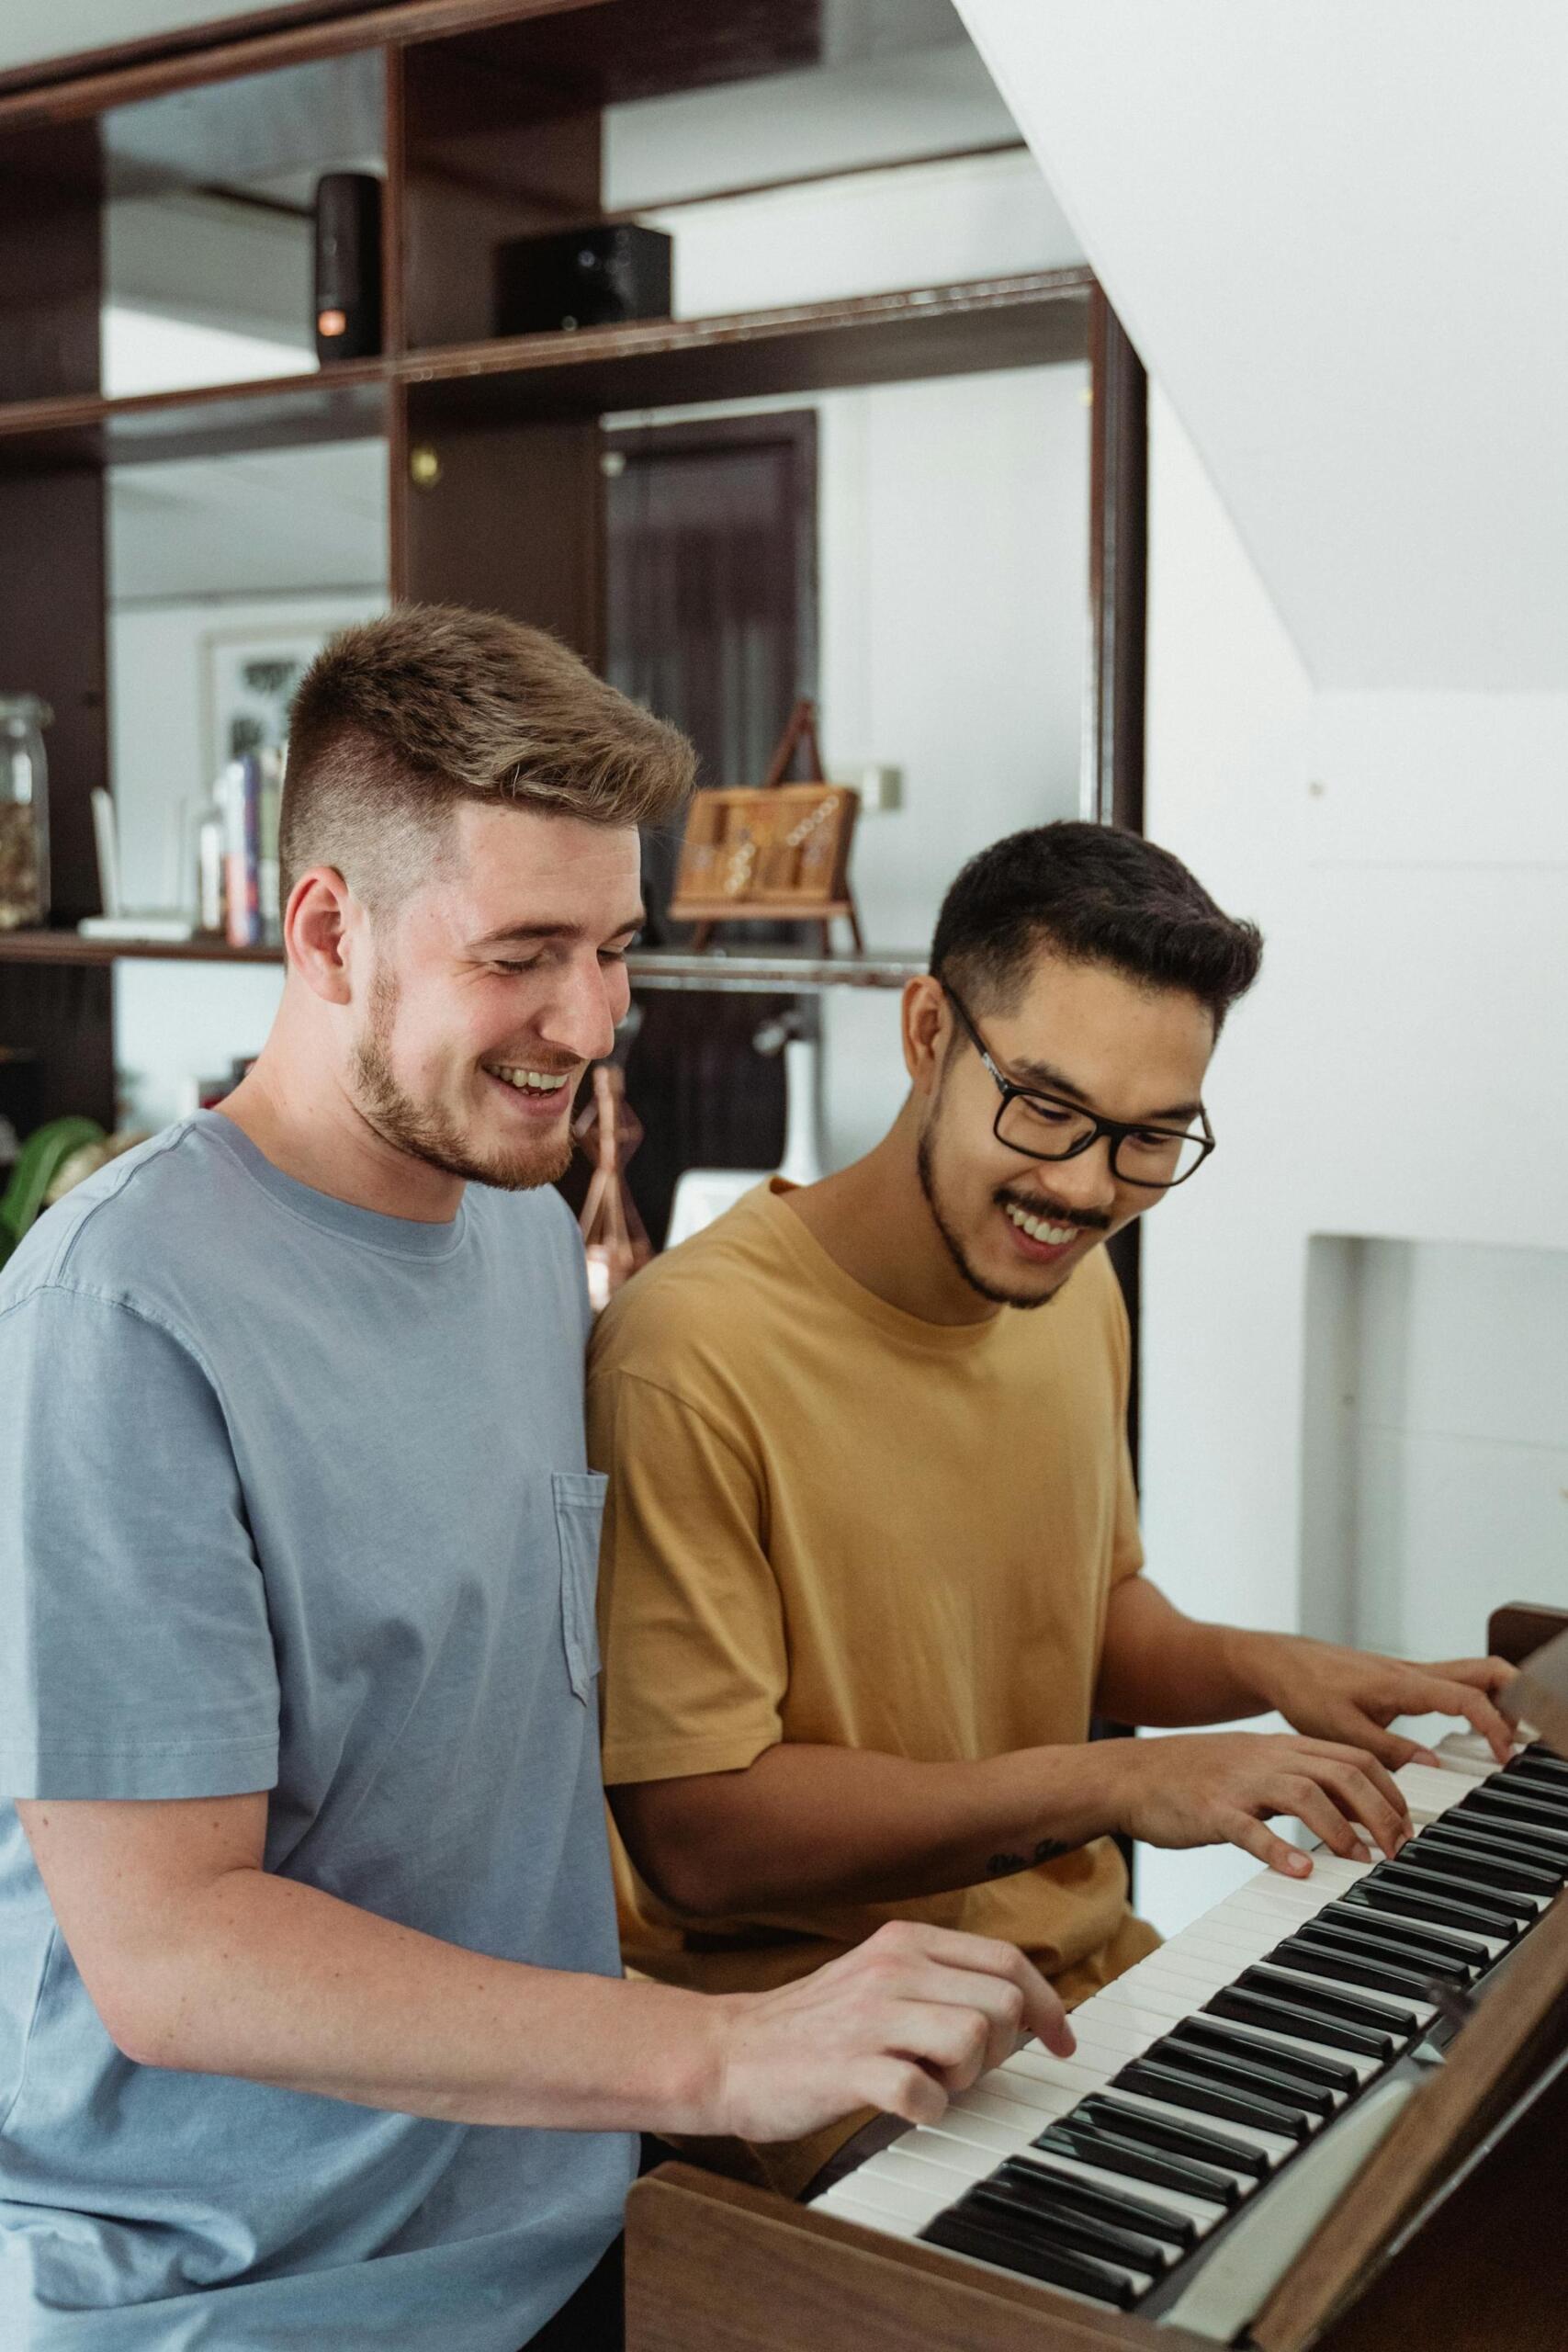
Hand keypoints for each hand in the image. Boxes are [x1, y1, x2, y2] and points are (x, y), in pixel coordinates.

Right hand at [709, 1920, 1074, 2142]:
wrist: (728, 2052)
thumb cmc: (810, 2026)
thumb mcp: (878, 1977)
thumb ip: (939, 1979)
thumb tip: (1016, 2004)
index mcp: (904, 1942)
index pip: (1007, 1960)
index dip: (1047, 2003)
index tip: (1061, 2040)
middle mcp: (893, 1969)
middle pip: (1002, 2003)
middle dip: (1002, 2049)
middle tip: (968, 2071)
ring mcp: (870, 2017)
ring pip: (973, 2041)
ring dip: (966, 2080)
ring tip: (931, 2084)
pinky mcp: (849, 2068)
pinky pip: (924, 2094)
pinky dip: (928, 2112)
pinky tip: (907, 2108)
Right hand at [1107, 1728, 1412, 1877]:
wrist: (1130, 1774)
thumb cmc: (1197, 1778)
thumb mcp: (1255, 1769)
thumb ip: (1301, 1782)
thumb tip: (1354, 1813)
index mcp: (1283, 1748)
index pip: (1355, 1757)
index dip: (1391, 1791)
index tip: (1409, 1827)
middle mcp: (1267, 1758)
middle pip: (1342, 1772)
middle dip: (1380, 1812)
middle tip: (1398, 1851)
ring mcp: (1239, 1782)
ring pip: (1304, 1794)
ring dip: (1341, 1830)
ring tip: (1361, 1862)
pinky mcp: (1211, 1809)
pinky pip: (1249, 1828)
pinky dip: (1279, 1849)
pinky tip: (1300, 1872)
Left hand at [1234, 1633, 1517, 1768]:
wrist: (1280, 1665)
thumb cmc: (1305, 1691)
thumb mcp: (1342, 1730)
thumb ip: (1388, 1750)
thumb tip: (1434, 1765)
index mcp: (1402, 1683)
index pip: (1466, 1697)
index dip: (1493, 1724)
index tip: (1504, 1754)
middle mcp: (1413, 1673)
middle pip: (1484, 1670)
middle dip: (1516, 1696)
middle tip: (1521, 1737)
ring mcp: (1411, 1674)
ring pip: (1472, 1674)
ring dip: (1497, 1700)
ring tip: (1503, 1739)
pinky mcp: (1403, 1681)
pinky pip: (1453, 1684)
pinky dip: (1475, 1701)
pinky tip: (1472, 1730)